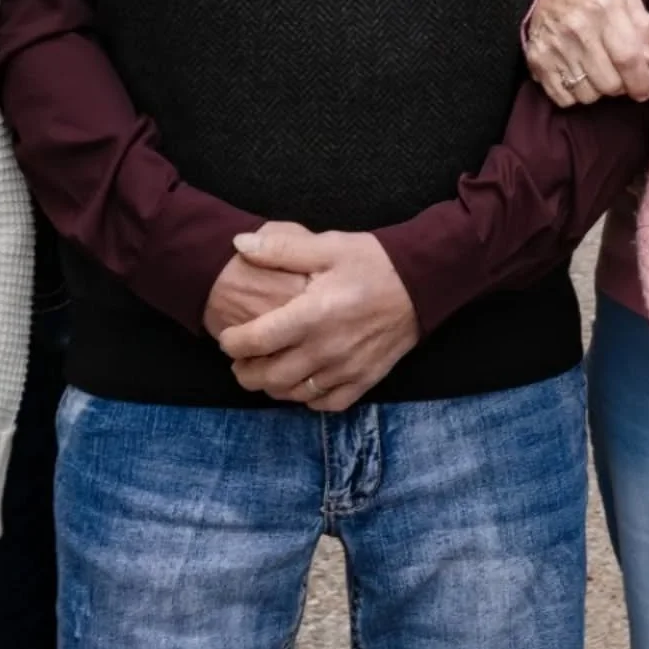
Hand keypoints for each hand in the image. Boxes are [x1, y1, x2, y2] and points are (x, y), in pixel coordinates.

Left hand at [216, 225, 419, 410]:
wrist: (422, 282)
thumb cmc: (373, 262)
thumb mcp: (328, 246)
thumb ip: (281, 248)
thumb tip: (239, 244)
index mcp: (313, 315)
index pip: (257, 341)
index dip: (232, 343)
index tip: (226, 337)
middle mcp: (327, 349)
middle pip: (268, 376)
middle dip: (245, 371)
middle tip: (238, 359)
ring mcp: (346, 369)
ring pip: (293, 393)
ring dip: (271, 386)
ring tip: (264, 369)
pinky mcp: (364, 380)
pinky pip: (325, 403)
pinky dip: (306, 398)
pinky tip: (301, 383)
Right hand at [527, 0, 648, 103]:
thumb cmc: (596, 3)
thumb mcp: (626, 2)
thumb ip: (645, 29)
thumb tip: (648, 62)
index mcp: (604, 7)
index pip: (627, 57)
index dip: (640, 81)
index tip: (643, 90)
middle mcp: (577, 25)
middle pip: (609, 83)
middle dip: (619, 87)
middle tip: (617, 77)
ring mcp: (555, 44)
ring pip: (588, 95)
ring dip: (597, 91)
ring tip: (596, 73)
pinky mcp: (537, 60)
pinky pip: (564, 99)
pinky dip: (574, 94)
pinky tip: (577, 76)